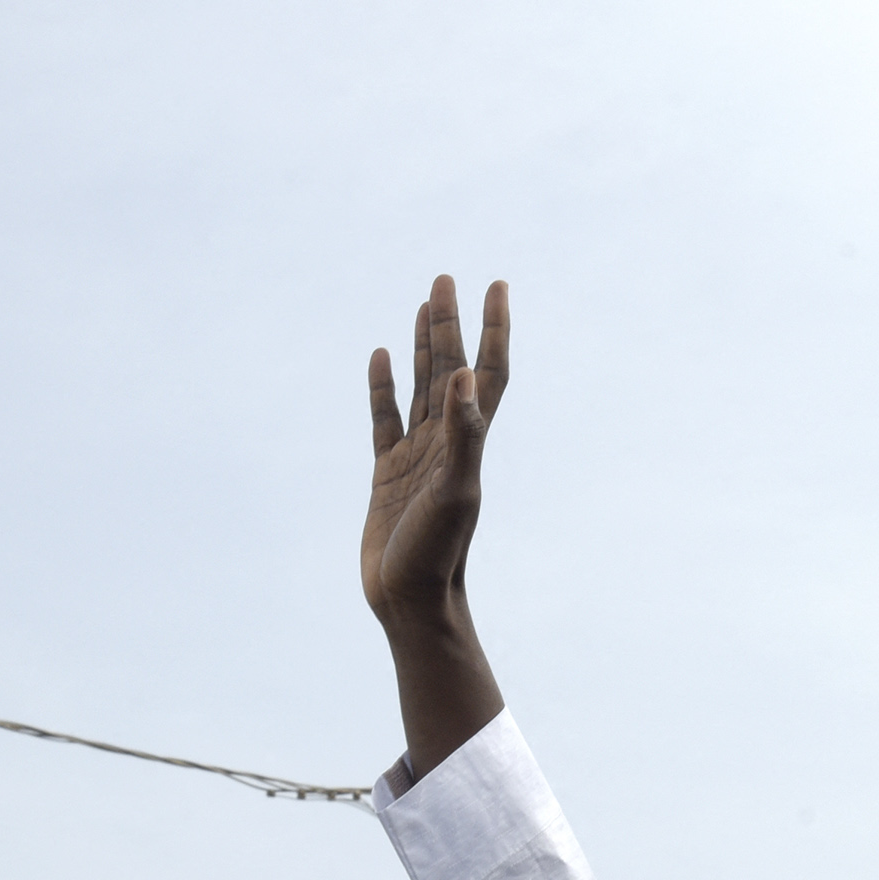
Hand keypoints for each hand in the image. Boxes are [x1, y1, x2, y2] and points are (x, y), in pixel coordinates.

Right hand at [362, 276, 508, 643]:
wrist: (411, 600)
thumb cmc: (438, 551)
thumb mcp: (455, 489)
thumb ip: (463, 433)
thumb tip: (464, 376)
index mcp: (469, 441)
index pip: (486, 372)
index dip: (493, 329)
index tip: (497, 286)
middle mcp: (447, 443)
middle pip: (451, 369)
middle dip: (450, 325)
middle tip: (447, 279)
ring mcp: (416, 457)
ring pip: (421, 388)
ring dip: (424, 347)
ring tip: (424, 304)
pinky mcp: (387, 474)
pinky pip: (384, 419)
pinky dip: (383, 388)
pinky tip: (381, 358)